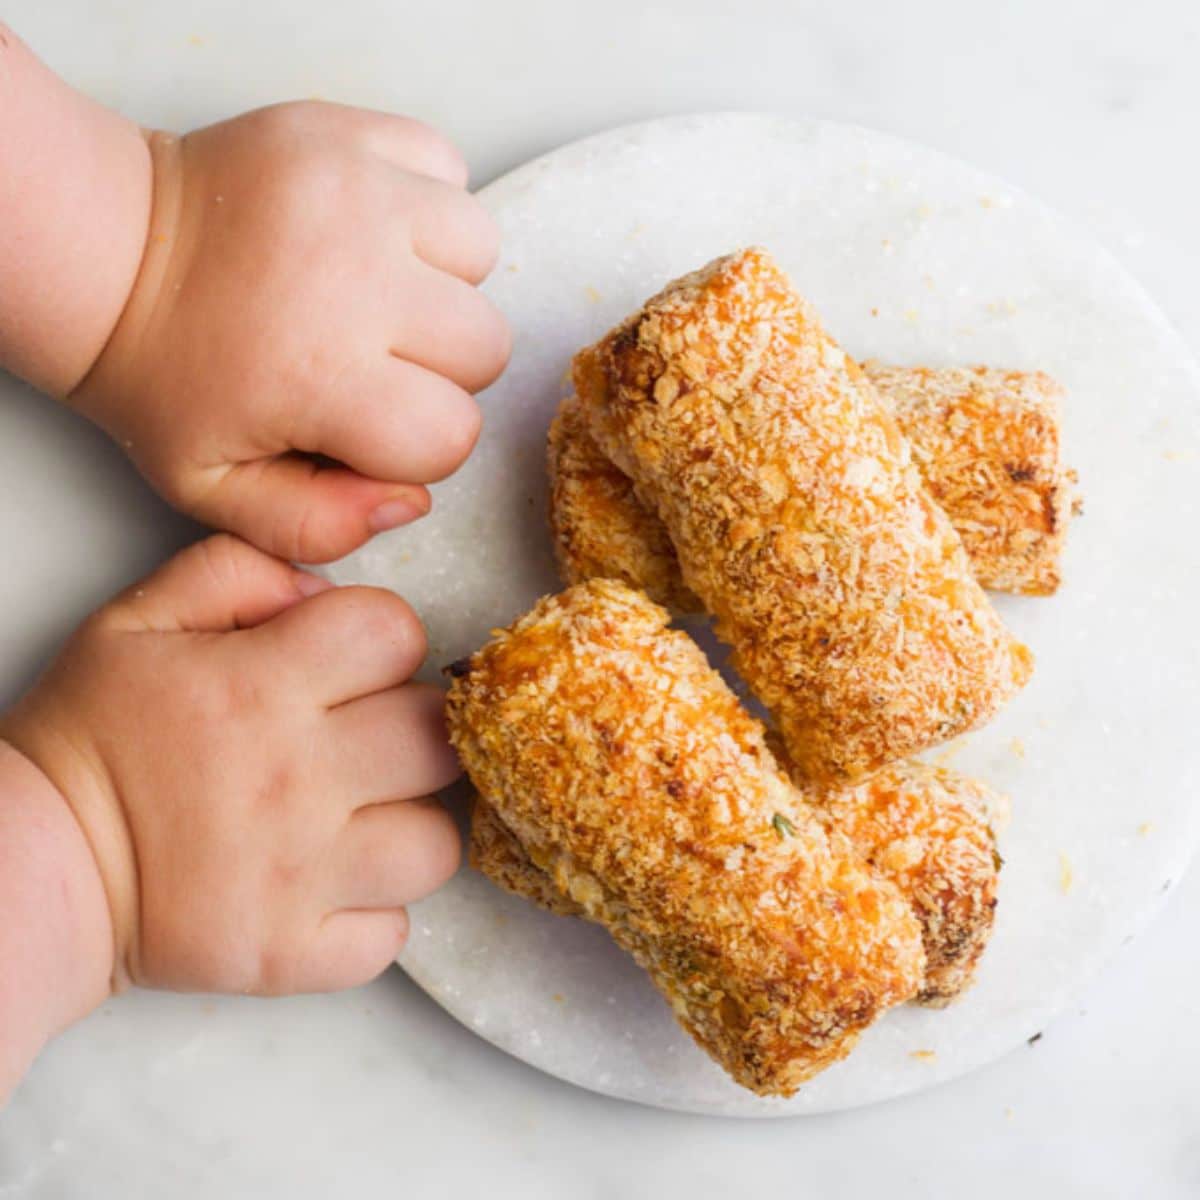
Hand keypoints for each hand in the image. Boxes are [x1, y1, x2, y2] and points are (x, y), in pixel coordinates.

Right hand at [0, 535, 461, 993]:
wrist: (30, 865)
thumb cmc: (89, 737)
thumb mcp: (135, 621)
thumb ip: (235, 573)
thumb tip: (319, 590)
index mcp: (261, 686)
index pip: (395, 633)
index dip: (383, 639)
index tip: (352, 663)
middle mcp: (297, 779)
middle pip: (435, 737)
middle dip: (413, 728)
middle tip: (368, 741)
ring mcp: (301, 875)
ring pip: (435, 844)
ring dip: (407, 828)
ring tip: (359, 822)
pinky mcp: (290, 954)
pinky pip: (390, 934)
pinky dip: (372, 916)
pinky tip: (331, 889)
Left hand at [71, 101, 509, 562]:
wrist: (109, 253)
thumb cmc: (165, 377)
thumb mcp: (214, 488)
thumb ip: (315, 527)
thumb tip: (412, 501)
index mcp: (324, 377)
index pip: (454, 434)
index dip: (421, 444)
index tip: (371, 425)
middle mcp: (357, 279)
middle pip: (486, 345)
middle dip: (443, 367)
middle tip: (377, 357)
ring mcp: (360, 192)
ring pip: (480, 252)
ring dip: (444, 280)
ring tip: (379, 287)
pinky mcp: (352, 132)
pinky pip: (448, 168)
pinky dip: (426, 202)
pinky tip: (372, 230)